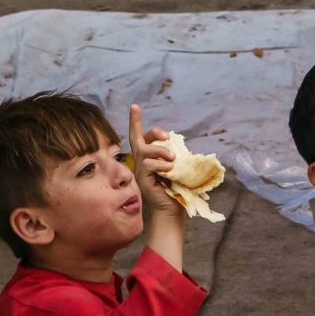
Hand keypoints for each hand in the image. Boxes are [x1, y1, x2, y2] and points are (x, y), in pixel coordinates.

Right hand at [127, 104, 181, 218]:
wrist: (173, 209)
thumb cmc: (176, 188)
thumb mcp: (176, 166)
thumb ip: (174, 154)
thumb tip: (179, 144)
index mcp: (148, 158)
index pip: (140, 137)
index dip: (135, 121)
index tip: (135, 106)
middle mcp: (141, 162)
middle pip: (138, 139)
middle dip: (151, 132)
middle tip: (167, 136)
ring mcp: (140, 171)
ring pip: (145, 151)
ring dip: (161, 151)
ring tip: (173, 158)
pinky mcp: (142, 179)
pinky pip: (149, 164)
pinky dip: (162, 164)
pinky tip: (170, 170)